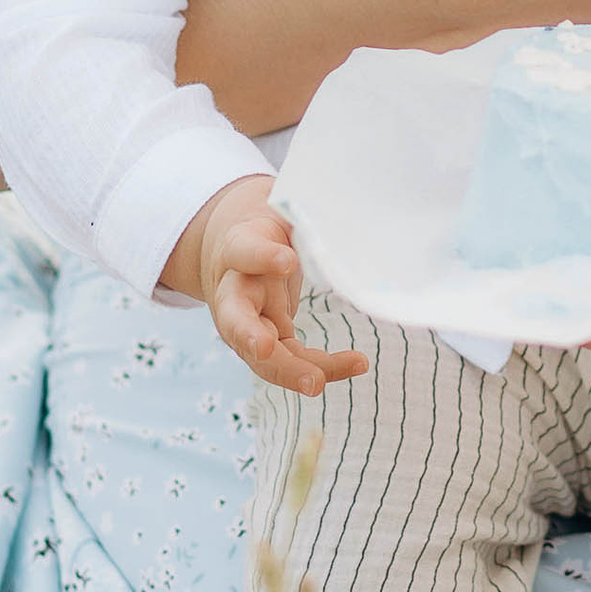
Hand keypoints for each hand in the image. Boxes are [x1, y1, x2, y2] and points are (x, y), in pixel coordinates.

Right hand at [181, 178, 361, 395]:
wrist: (236, 249)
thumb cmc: (268, 227)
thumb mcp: (281, 211)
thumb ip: (304, 214)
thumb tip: (352, 209)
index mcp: (237, 248)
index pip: (244, 251)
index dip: (263, 256)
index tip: (287, 260)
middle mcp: (234, 290)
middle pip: (234, 317)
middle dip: (248, 335)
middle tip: (266, 349)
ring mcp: (247, 322)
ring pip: (259, 354)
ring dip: (287, 370)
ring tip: (316, 383)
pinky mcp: (267, 341)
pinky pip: (292, 359)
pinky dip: (321, 367)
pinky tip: (356, 364)